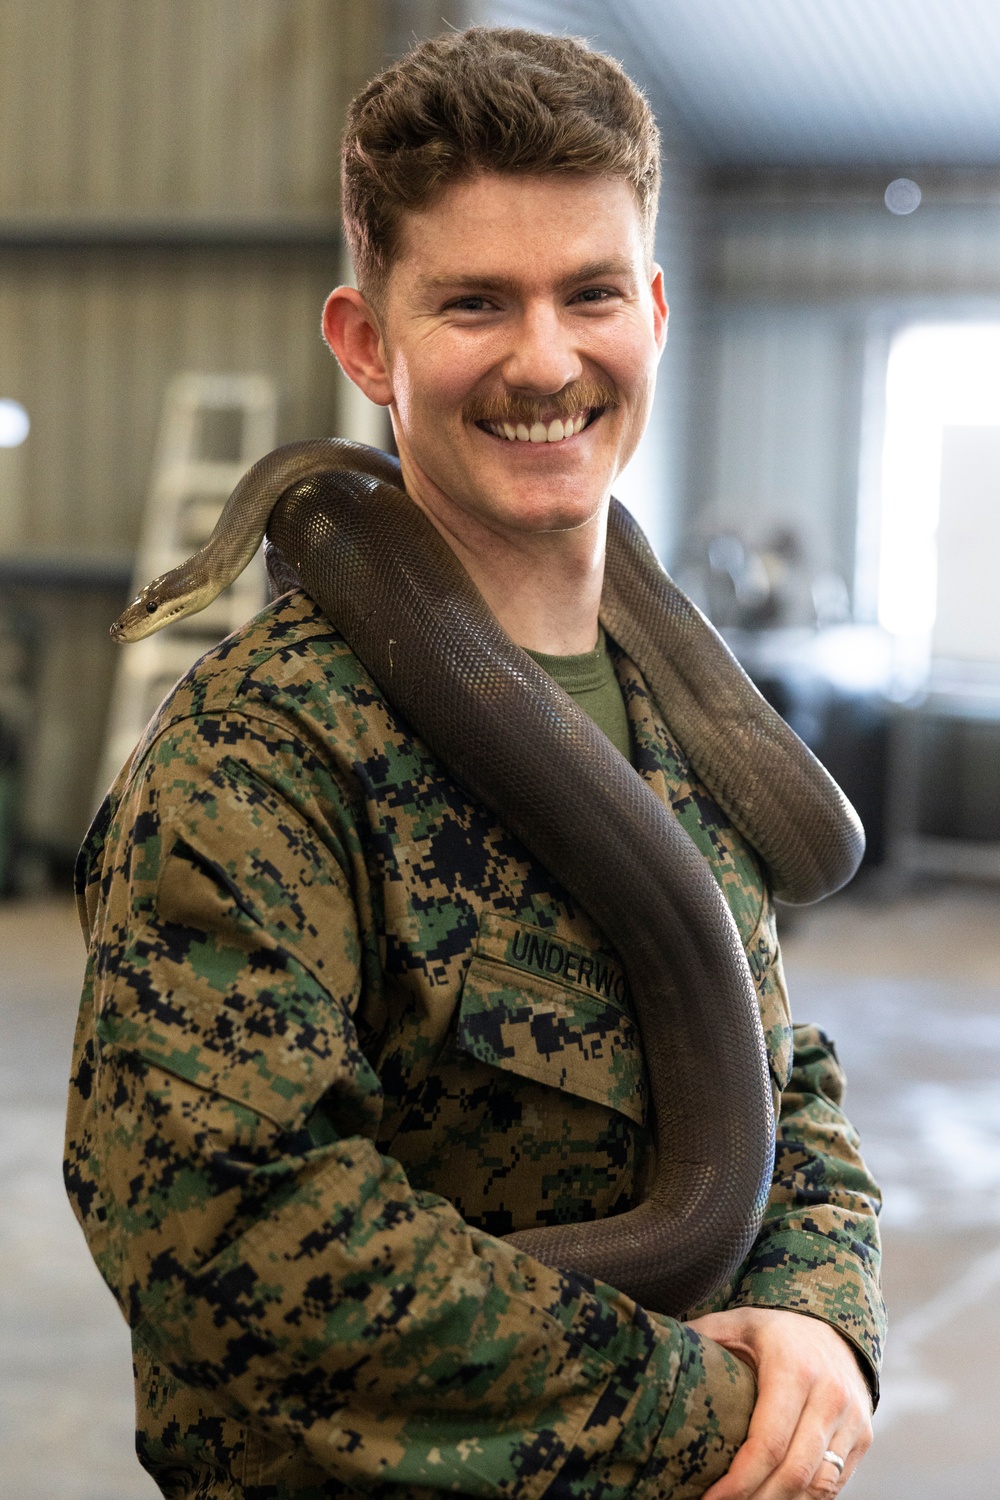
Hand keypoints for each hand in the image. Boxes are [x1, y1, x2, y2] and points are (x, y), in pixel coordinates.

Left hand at [686, 1307, 871, 1498]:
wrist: (836, 1328)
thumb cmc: (775, 1331)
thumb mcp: (736, 1323)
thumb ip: (701, 1338)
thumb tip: (651, 1356)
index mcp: (794, 1368)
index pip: (768, 1443)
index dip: (739, 1482)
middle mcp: (830, 1395)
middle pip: (794, 1474)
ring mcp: (852, 1419)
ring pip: (819, 1487)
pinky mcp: (863, 1438)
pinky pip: (835, 1485)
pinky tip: (775, 1499)